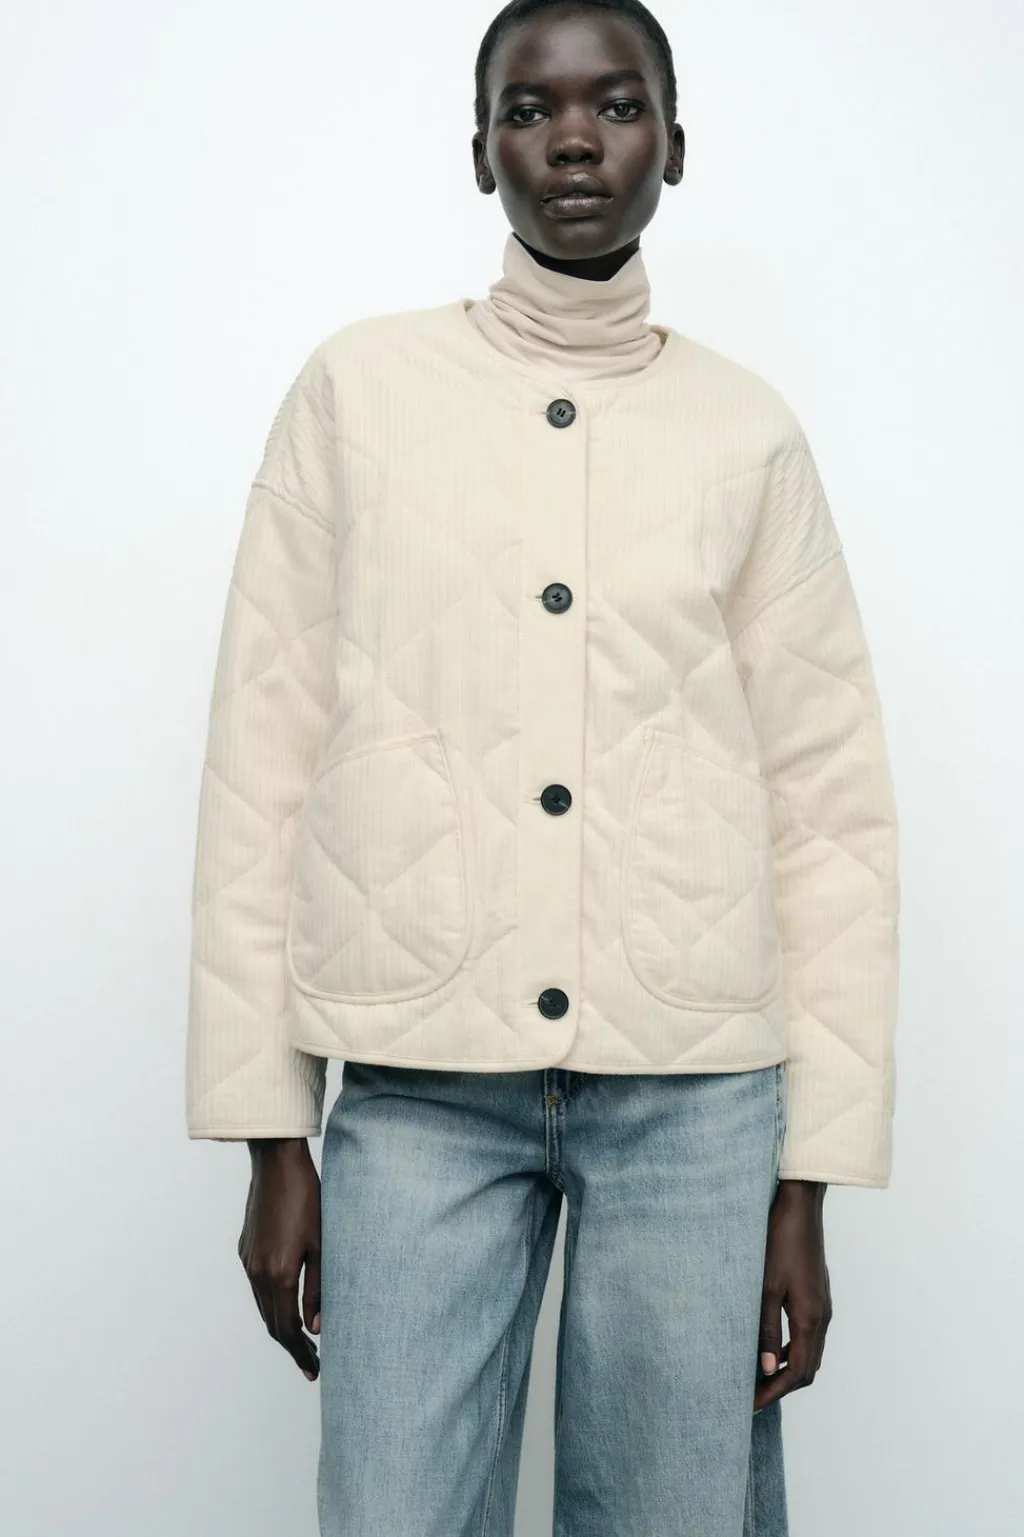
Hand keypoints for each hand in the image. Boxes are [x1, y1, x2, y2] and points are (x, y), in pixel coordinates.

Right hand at [238, 1138, 321, 1380]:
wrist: (277, 1164)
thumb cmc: (308, 1199)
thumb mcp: (322, 1244)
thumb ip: (318, 1287)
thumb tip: (316, 1327)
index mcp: (279, 1274)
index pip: (288, 1329)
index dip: (301, 1353)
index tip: (316, 1369)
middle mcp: (258, 1273)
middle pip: (273, 1324)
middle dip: (292, 1347)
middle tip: (312, 1363)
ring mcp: (248, 1261)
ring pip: (264, 1307)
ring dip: (282, 1326)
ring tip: (303, 1340)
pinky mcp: (245, 1249)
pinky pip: (258, 1286)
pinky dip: (272, 1303)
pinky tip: (287, 1303)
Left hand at [754, 1179, 831, 1410]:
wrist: (800, 1205)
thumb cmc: (778, 1241)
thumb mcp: (764, 1286)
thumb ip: (765, 1329)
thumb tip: (766, 1370)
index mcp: (811, 1318)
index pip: (797, 1372)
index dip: (774, 1393)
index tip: (750, 1405)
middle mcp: (822, 1316)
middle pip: (807, 1369)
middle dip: (781, 1387)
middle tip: (751, 1397)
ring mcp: (822, 1305)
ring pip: (809, 1352)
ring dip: (786, 1370)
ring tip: (757, 1378)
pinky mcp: (817, 1295)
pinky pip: (808, 1335)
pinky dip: (791, 1350)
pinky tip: (770, 1347)